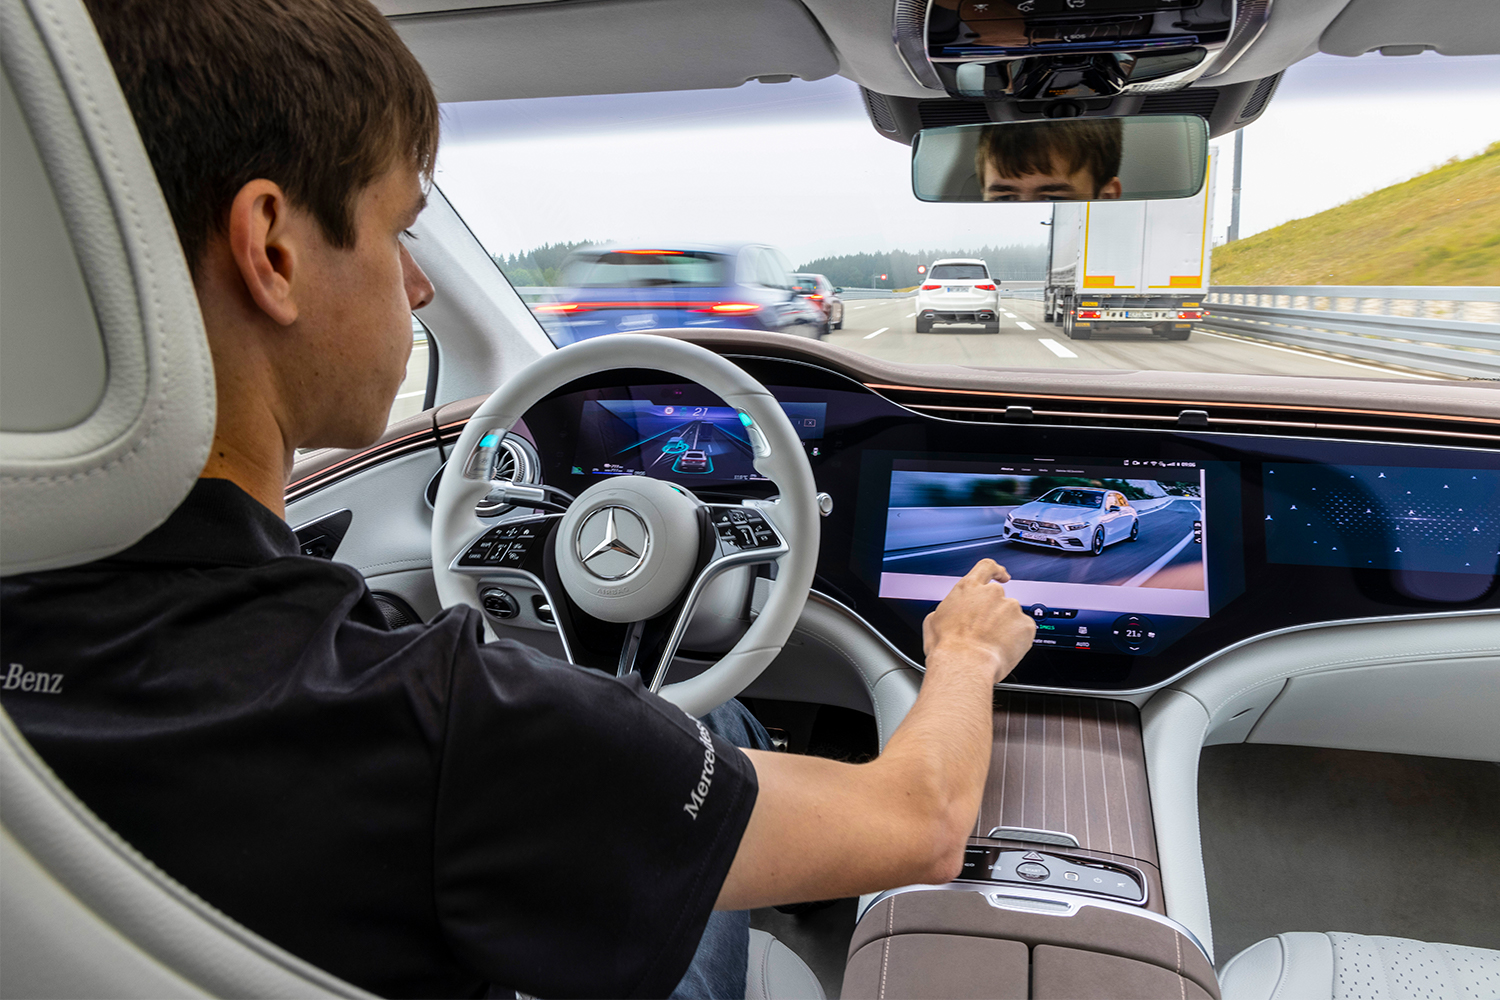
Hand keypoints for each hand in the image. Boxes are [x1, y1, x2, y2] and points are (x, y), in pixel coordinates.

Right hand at [922, 559, 1034, 683]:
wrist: (965, 665)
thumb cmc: (948, 647)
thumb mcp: (934, 621)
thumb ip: (948, 609)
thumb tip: (949, 614)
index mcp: (969, 589)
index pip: (987, 567)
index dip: (996, 571)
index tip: (1002, 576)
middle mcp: (992, 593)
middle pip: (999, 598)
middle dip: (995, 613)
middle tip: (986, 632)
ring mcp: (1011, 608)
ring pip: (1012, 616)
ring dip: (1005, 627)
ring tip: (992, 645)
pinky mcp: (1025, 625)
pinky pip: (1024, 630)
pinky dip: (1017, 639)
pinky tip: (1003, 649)